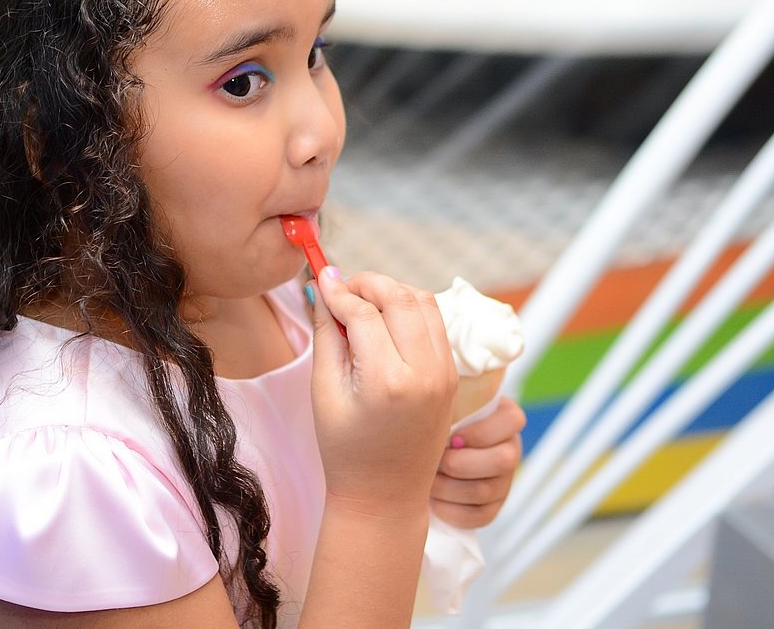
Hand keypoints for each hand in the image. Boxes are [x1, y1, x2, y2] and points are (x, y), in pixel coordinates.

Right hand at [309, 268, 458, 515]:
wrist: (385, 497)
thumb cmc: (346, 450)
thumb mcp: (324, 392)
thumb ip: (326, 335)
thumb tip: (324, 288)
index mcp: (388, 381)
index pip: (363, 313)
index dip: (338, 290)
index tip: (321, 277)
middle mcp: (425, 373)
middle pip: (400, 297)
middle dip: (367, 283)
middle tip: (341, 288)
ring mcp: (445, 374)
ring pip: (423, 302)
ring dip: (392, 292)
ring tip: (363, 302)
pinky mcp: (453, 376)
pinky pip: (435, 323)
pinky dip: (411, 310)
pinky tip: (385, 321)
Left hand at [430, 397, 525, 527]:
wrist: (420, 453)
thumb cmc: (431, 419)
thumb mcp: (443, 401)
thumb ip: (445, 392)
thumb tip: (435, 371)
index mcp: (503, 418)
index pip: (514, 420)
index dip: (482, 432)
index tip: (451, 437)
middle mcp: (510, 448)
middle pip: (503, 461)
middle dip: (460, 464)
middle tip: (434, 462)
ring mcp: (504, 481)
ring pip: (486, 491)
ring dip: (449, 488)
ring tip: (426, 481)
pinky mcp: (494, 508)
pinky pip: (480, 516)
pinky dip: (451, 511)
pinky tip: (433, 501)